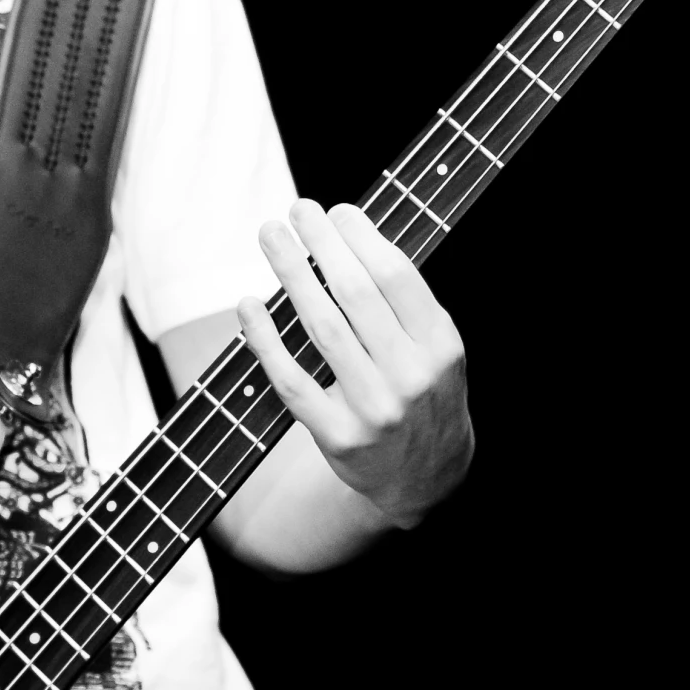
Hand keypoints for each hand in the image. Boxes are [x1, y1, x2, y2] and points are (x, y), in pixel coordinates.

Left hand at [237, 199, 472, 529]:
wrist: (427, 480)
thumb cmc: (423, 397)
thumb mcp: (436, 351)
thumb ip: (403, 305)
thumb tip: (348, 238)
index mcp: (441, 346)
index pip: (397, 277)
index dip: (362, 238)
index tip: (336, 211)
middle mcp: (411, 376)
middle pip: (356, 294)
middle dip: (321, 244)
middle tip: (296, 210)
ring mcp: (373, 409)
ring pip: (322, 327)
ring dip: (291, 274)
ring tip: (271, 236)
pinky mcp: (337, 436)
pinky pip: (291, 379)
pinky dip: (265, 338)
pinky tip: (249, 306)